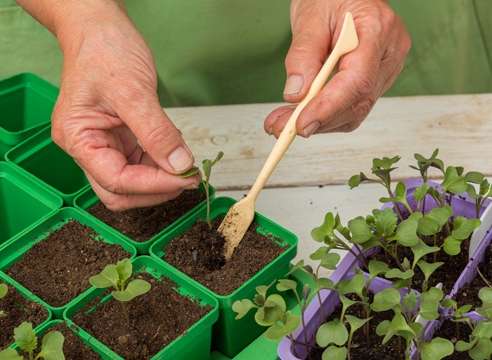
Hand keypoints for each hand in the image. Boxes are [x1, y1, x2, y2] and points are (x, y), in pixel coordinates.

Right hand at [49, 1, 198, 210]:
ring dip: (161, 178)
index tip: (184, 178)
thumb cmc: (104, 51)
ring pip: (133, 181)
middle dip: (155, 189)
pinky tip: (175, 150)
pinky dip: (161, 163)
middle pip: (120, 191)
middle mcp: (88, 147)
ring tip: (185, 161)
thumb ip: (157, 133)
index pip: (116, 181)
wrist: (101, 29)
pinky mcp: (120, 139)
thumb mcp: (133, 92)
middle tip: (187, 178)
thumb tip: (180, 165)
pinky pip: (142, 163)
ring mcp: (104, 145)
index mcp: (78, 139)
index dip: (153, 185)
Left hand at [265, 0, 410, 136]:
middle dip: (317, 120)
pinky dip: (325, 117)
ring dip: (317, 123)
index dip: (328, 107)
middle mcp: (389, 54)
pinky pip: (352, 107)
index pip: (357, 80)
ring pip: (354, 111)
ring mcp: (385, 70)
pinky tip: (301, 116)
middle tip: (281, 128)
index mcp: (378, 30)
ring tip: (283, 123)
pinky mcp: (375, 80)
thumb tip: (296, 95)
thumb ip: (303, 55)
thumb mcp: (310, 16)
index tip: (301, 124)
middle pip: (357, 101)